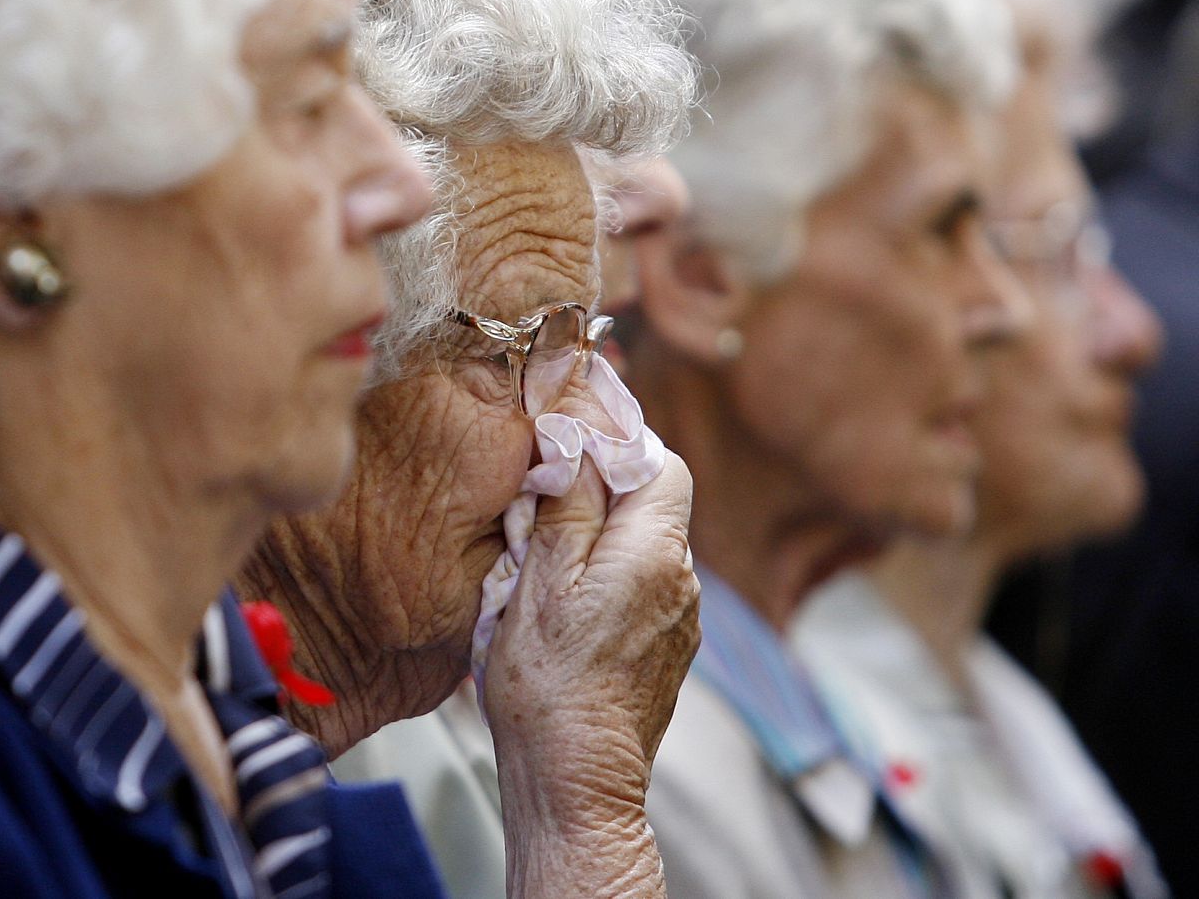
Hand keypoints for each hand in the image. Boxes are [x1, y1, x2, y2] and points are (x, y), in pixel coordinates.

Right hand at [484, 445, 697, 897]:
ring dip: (597, 541)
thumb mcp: (541, 578)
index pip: (662, 462)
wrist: (576, 781)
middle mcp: (681, 581)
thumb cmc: (550, 686)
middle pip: (653, 503)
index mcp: (655, 551)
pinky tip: (562, 610)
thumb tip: (581, 440)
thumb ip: (568, 504)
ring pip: (641, 547)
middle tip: (541, 511)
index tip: (567, 454)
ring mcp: (679, 620)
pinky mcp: (665, 649)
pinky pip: (639, 589)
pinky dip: (604, 581)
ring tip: (543, 567)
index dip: (617, 447)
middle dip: (600, 494)